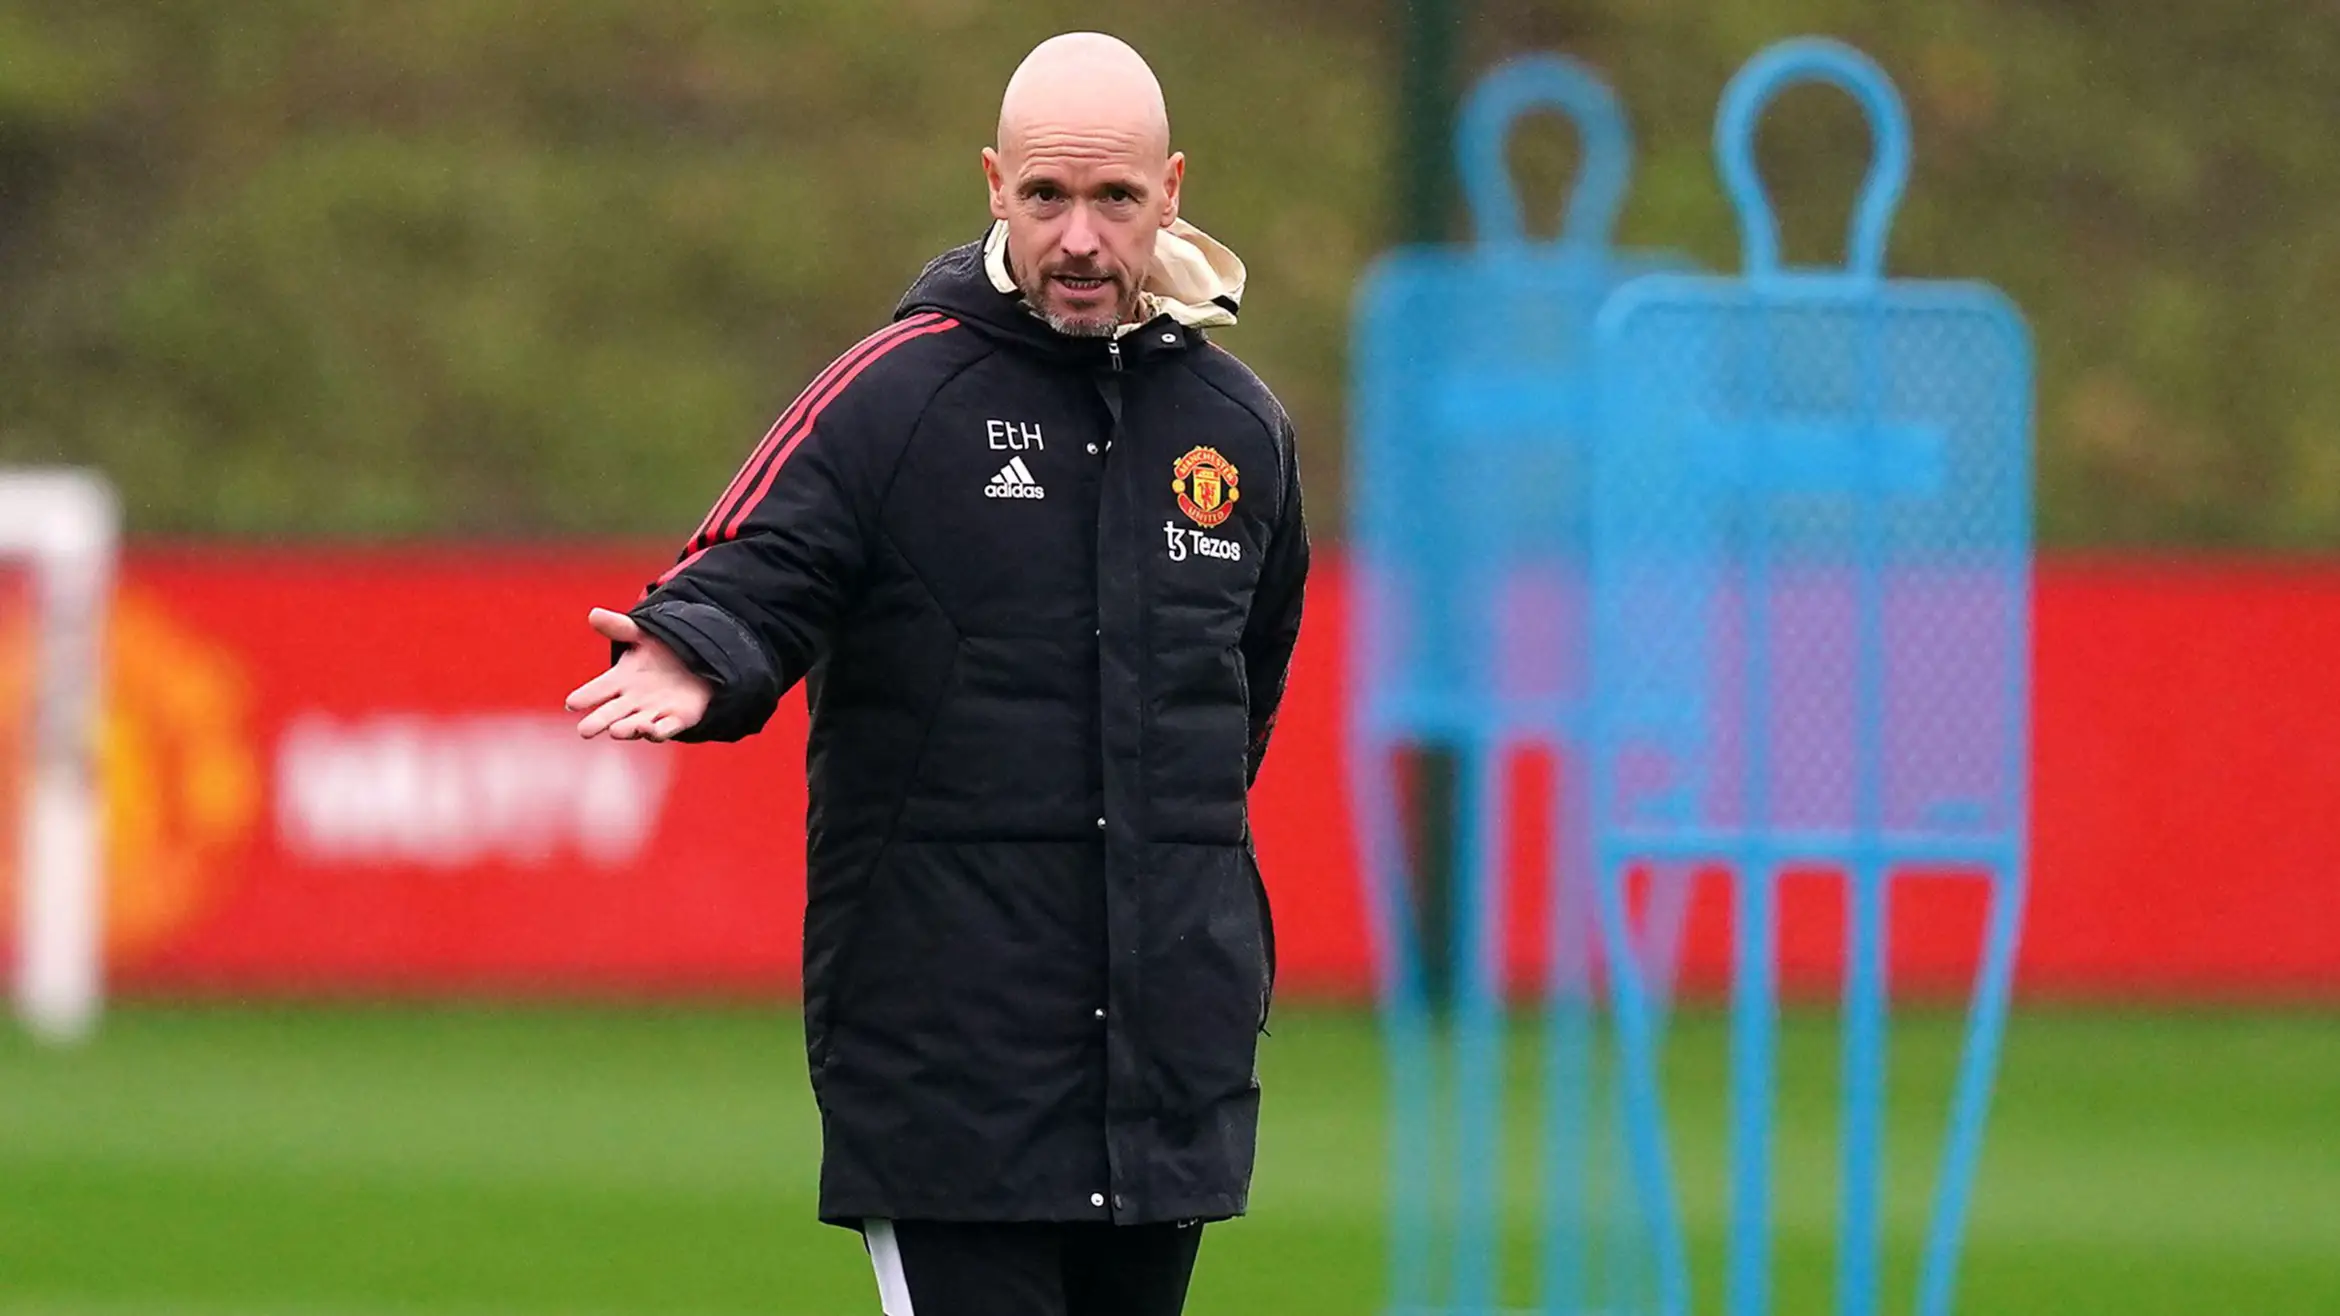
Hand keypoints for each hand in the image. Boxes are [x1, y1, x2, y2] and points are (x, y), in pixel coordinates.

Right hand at [565, 607, 712, 740]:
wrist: (697, 663)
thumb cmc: (662, 651)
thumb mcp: (642, 635)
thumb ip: (619, 627)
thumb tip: (594, 614)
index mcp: (620, 680)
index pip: (598, 689)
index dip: (585, 696)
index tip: (571, 703)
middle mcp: (633, 701)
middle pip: (612, 714)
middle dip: (599, 722)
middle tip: (584, 730)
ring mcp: (653, 713)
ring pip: (636, 725)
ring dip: (627, 729)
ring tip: (615, 731)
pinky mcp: (676, 720)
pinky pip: (665, 729)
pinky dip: (656, 732)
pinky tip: (649, 730)